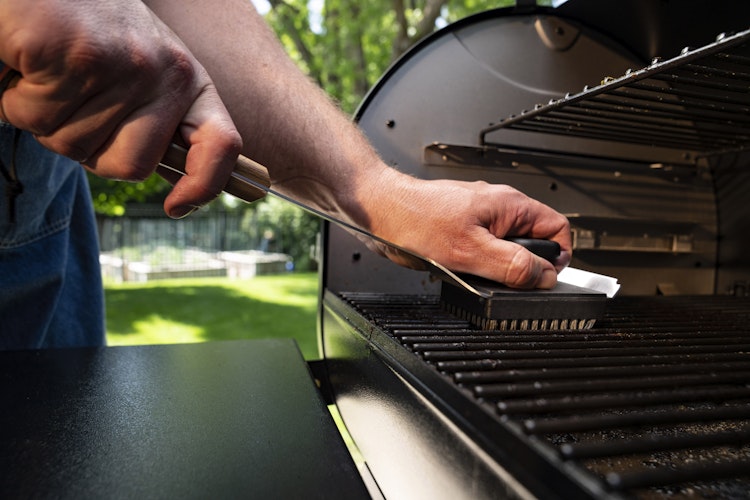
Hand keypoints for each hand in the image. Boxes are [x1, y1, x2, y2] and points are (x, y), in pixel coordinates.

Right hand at [0, 0, 240, 217]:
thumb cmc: (86, 28)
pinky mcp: (77, 52)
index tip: (177, 206)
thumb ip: (154, 120)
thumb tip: (173, 186)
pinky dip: (13, 97)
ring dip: (42, 117)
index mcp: (187, 81)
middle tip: (70, 102)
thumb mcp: (139, 72)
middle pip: (130, 166)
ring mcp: (125, 63)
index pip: (221, 145)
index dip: (204, 185)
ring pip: (71, 144)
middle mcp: (166, 72)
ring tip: (47, 71)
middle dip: (87, 148)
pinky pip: (35, 114)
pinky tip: (25, 61)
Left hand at [364, 168, 571, 288]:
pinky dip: (476, 265)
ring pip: (505, 249)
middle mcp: (497, 208)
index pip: (557, 228)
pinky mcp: (460, 229)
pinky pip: (482, 251)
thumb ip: (512, 264)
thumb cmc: (415, 220)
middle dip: (522, 265)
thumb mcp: (471, 251)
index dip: (558, 257)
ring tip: (474, 272)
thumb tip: (544, 276)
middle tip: (504, 280)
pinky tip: (458, 269)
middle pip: (532, 242)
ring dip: (495, 267)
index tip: (545, 277)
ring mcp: (478, 218)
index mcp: (509, 205)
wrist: (378, 212)